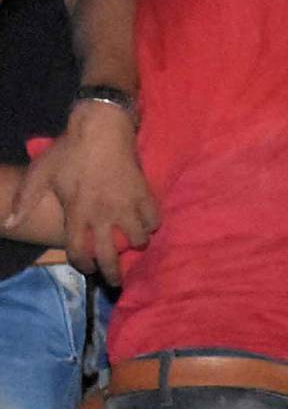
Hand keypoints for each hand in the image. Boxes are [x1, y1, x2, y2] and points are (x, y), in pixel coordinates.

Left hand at [6, 100, 156, 283]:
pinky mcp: (144, 194)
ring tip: (132, 241)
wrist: (101, 129)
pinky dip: (150, 224)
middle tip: (114, 279)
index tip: (86, 267)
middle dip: (112, 274)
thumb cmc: (68, 150)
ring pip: (138, 239)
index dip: (82, 264)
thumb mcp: (40, 172)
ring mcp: (126, 205)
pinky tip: (145, 222)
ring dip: (135, 243)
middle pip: (110, 255)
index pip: (79, 251)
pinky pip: (154, 219)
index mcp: (77, 212)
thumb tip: (10, 224)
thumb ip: (24, 200)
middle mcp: (103, 214)